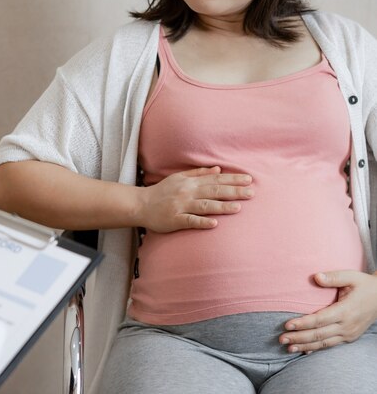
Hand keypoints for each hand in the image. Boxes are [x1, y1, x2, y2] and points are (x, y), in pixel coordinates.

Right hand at [136, 166, 253, 232]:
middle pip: (213, 191)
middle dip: (233, 192)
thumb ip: (198, 173)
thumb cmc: (161, 192)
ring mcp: (181, 206)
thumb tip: (218, 169)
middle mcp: (187, 192)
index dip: (232, 179)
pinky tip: (214, 223)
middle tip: (251, 193)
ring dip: (222, 206)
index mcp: (190, 182)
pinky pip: (190, 221)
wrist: (141, 204)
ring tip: (238, 208)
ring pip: (204, 205)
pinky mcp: (175, 220)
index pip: (215, 180)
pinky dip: (202, 222)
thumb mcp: (179, 178)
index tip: (248, 180)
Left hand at [279, 270, 376, 353]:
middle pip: (319, 334)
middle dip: (299, 338)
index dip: (303, 323)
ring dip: (305, 346)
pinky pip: (331, 345)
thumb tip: (316, 276)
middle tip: (281, 339)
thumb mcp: (351, 277)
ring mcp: (349, 333)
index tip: (287, 325)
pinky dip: (316, 348)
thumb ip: (333, 277)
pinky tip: (304, 350)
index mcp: (346, 310)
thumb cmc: (364, 285)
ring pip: (324, 343)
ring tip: (288, 348)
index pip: (320, 319)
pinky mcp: (349, 337)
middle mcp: (347, 325)